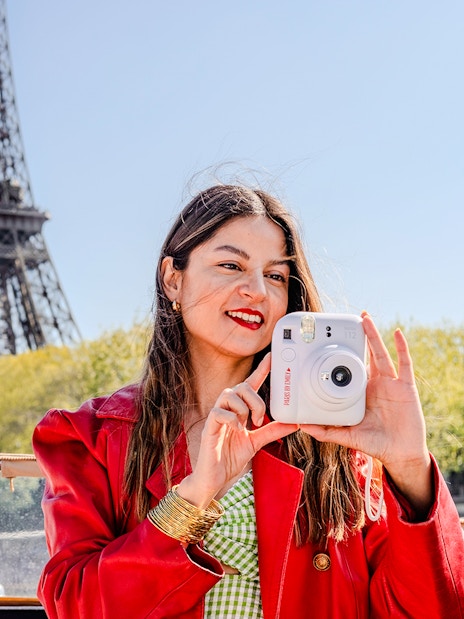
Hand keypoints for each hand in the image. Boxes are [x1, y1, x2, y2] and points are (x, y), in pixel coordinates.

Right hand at [178, 354, 298, 507]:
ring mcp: (217, 416)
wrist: (214, 479)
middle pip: (242, 386)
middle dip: (256, 400)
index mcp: (239, 410)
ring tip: (246, 425)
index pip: (250, 384)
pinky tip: (236, 429)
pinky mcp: (209, 426)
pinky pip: (219, 412)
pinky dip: (232, 419)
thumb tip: (294, 423)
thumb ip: (273, 431)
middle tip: (259, 419)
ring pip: (230, 394)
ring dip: (244, 408)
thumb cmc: (230, 457)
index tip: (272, 357)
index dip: (261, 369)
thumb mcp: (257, 442)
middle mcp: (227, 408)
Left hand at [300, 312, 432, 512]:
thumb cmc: (376, 443)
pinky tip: (397, 333)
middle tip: (352, 319)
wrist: (401, 454)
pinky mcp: (405, 387)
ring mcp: (391, 383)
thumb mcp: (348, 436)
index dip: (344, 354)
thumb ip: (327, 431)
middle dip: (360, 337)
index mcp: (361, 391)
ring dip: (374, 335)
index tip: (332, 340)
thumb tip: (303, 426)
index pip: (350, 367)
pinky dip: (402, 348)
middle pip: (366, 355)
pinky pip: (404, 364)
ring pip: (381, 354)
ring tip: (365, 318)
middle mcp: (375, 384)